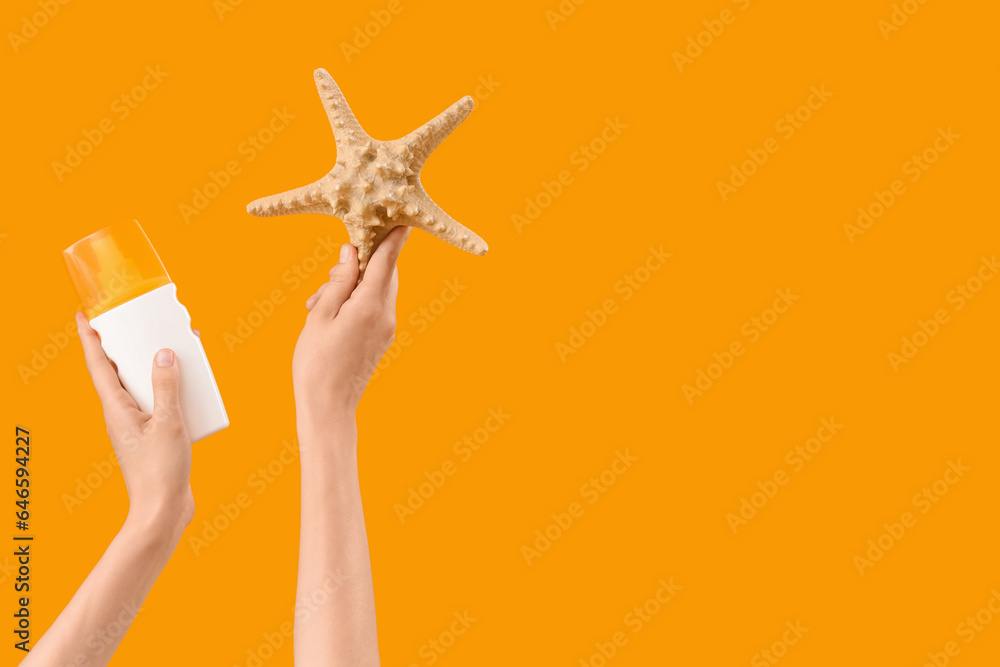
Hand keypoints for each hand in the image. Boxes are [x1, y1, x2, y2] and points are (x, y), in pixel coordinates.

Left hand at [76, 313, 193, 542]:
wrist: (163, 512)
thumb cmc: (159, 472)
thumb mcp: (169, 423)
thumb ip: (167, 386)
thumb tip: (164, 353)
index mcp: (116, 409)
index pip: (97, 366)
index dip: (89, 339)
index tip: (84, 315)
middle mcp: (122, 415)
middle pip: (119, 372)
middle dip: (126, 346)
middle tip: (136, 323)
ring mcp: (138, 427)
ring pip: (142, 387)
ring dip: (152, 367)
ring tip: (171, 349)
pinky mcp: (155, 437)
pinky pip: (160, 403)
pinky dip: (170, 388)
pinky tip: (190, 387)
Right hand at [293, 226, 410, 417]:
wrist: (328, 408)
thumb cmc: (316, 362)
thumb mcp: (320, 314)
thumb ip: (339, 280)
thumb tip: (352, 252)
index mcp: (370, 305)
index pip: (386, 260)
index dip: (393, 237)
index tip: (403, 217)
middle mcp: (386, 315)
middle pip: (382, 274)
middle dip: (357, 266)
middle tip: (328, 280)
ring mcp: (386, 329)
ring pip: (374, 291)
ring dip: (350, 287)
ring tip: (318, 306)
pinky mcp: (381, 340)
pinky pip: (372, 308)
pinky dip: (354, 304)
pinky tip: (329, 317)